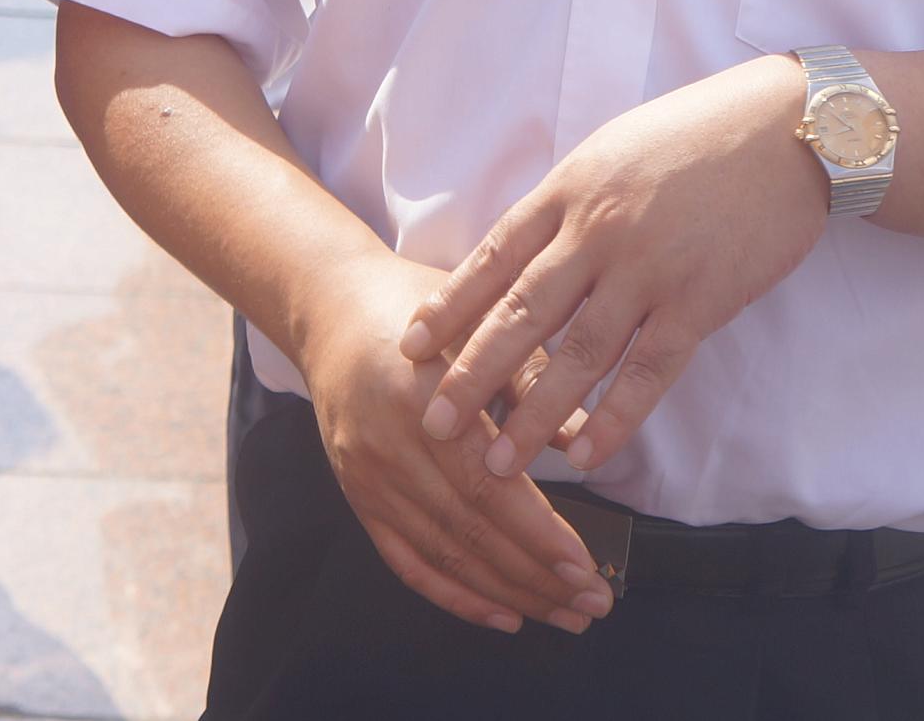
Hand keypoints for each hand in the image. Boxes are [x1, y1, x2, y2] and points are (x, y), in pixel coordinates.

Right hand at [294, 250, 612, 637]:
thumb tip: (585, 440)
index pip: (485, 485)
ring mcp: (366, 478)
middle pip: (469, 531)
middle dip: (538, 577)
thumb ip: (530, 378)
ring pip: (445, 556)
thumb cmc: (415, 310)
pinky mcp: (358, 497)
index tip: (586, 568)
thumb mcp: (478, 319)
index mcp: (419, 398)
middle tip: (594, 604)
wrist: (329, 307)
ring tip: (565, 615)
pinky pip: (408, 563)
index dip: (536, 534)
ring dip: (509, 594)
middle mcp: (386, 447)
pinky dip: (456, 597)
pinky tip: (503, 616)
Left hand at [404, 56, 824, 476]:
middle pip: (521, 315)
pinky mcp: (701, 302)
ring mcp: (649, 270)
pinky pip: (649, 372)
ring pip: (578, 355)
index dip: (450, 307)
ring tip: (500, 461)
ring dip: (535, 415)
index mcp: (568, 189)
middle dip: (472, 375)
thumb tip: (522, 252)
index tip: (411, 346)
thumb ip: (567, 203)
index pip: (493, 258)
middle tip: (434, 424)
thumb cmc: (696, 135)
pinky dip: (616, 418)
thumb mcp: (611, 150)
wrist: (790, 129)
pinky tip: (587, 454)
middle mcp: (598, 232)